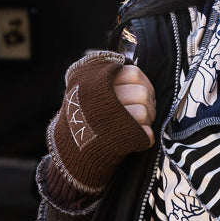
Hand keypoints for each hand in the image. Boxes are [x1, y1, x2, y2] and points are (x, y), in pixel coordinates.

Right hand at [47, 51, 155, 191]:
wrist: (70, 154)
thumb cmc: (83, 120)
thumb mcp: (85, 90)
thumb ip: (106, 78)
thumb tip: (129, 65)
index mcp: (98, 84)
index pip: (134, 73)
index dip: (144, 83)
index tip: (143, 92)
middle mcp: (104, 99)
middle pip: (142, 93)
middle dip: (149, 104)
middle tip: (144, 113)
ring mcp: (111, 120)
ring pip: (144, 112)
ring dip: (147, 121)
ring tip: (139, 126)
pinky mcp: (118, 140)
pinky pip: (146, 133)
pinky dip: (146, 137)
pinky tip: (139, 137)